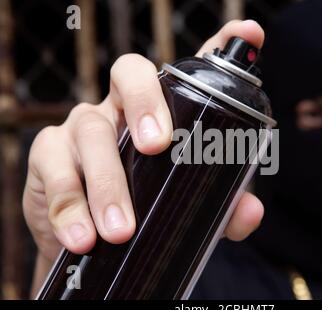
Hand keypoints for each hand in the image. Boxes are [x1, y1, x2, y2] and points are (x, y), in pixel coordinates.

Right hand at [23, 20, 264, 271]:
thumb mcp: (186, 205)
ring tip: (122, 229)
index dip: (219, 45)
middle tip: (157, 147)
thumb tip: (250, 213)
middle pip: (130, 74)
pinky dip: (71, 207)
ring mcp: (83, 127)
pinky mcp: (48, 156)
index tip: (249, 33)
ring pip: (91, 129)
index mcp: (161, 112)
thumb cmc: (145, 208)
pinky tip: (83, 237)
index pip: (186, 72)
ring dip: (107, 182)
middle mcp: (122, 108)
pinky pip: (54, 171)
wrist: (92, 242)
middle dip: (146, 102)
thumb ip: (220, 207)